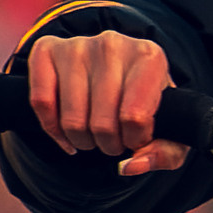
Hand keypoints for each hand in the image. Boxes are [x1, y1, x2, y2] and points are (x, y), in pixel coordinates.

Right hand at [26, 32, 188, 176]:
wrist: (120, 67)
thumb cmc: (147, 101)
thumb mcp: (171, 126)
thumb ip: (164, 153)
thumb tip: (129, 167)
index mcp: (150, 57)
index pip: (135, 118)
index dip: (135, 141)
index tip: (136, 137)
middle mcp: (112, 44)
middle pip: (102, 123)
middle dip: (108, 145)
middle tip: (113, 141)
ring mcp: (77, 45)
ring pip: (71, 119)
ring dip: (82, 141)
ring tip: (94, 136)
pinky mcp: (46, 49)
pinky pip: (40, 103)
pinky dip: (52, 130)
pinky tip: (67, 134)